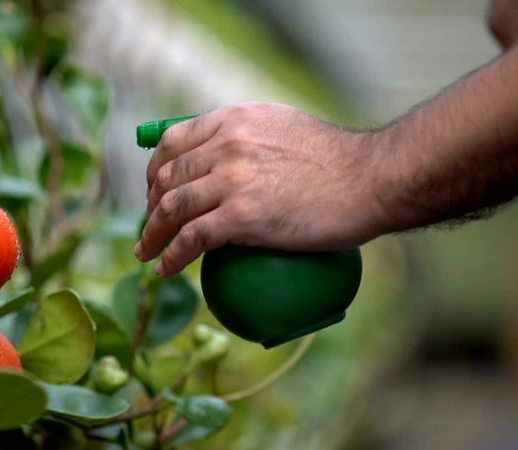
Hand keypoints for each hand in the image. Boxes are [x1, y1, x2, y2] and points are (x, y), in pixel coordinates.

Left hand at [134, 103, 389, 276]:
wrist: (371, 178)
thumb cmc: (336, 160)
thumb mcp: (283, 127)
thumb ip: (248, 137)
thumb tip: (226, 159)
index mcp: (232, 120)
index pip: (173, 142)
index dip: (154, 170)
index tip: (153, 192)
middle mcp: (225, 144)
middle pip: (165, 178)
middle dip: (147, 206)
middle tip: (149, 227)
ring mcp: (231, 179)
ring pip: (170, 209)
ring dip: (150, 235)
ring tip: (146, 253)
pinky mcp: (241, 215)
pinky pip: (191, 239)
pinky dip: (171, 258)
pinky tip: (165, 270)